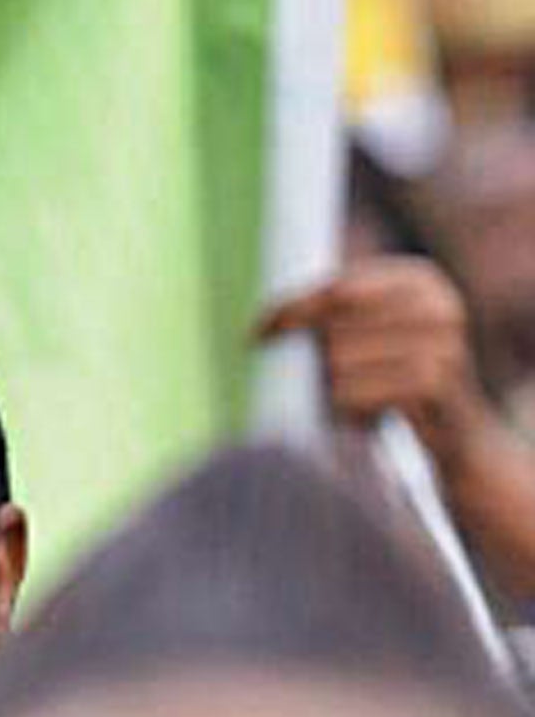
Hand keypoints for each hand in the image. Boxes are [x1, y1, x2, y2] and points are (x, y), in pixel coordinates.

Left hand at [258, 252, 491, 466]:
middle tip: (328, 380)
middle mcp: (437, 305)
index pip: (334, 287)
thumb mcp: (370, 333)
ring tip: (354, 398)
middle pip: (334, 323)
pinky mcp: (436, 384)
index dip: (290, 309)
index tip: (256, 332)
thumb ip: (330, 309)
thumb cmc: (397, 377)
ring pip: (338, 358)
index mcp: (420, 279)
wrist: (459, 437)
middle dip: (318, 355)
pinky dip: (346, 408)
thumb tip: (262, 316)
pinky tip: (362, 417)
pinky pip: (354, 391)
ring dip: (332, 386)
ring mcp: (444, 344)